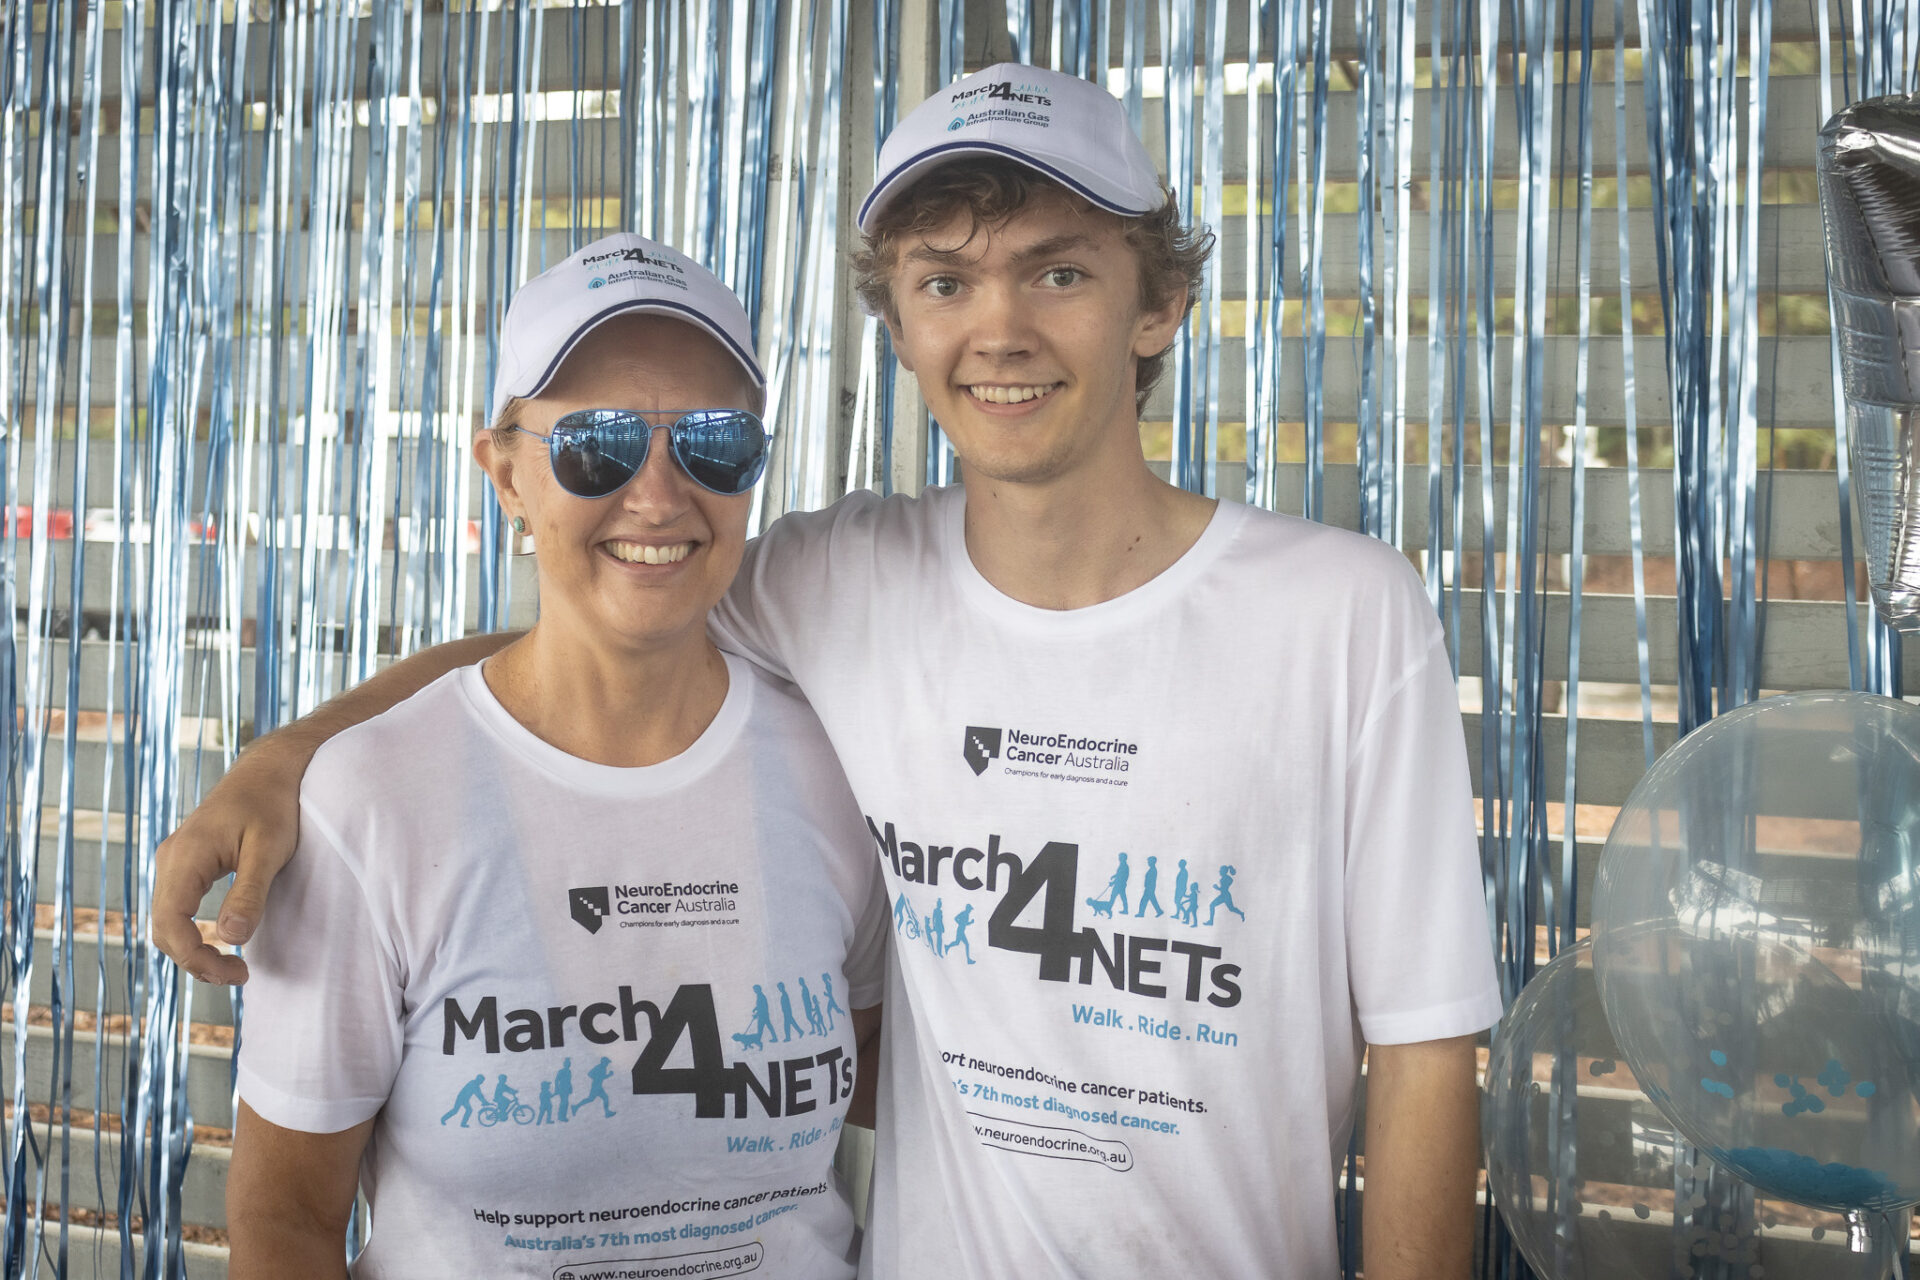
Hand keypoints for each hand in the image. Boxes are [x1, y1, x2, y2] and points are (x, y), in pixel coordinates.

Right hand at [150, 747, 303, 984]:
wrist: (270, 770)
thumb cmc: (275, 804)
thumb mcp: (270, 849)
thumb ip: (250, 892)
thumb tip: (232, 937)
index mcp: (186, 856)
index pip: (172, 923)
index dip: (196, 958)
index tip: (236, 972)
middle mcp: (171, 859)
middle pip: (164, 928)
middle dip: (196, 960)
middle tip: (240, 975)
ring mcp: (175, 860)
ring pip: (168, 920)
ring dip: (193, 949)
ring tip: (233, 967)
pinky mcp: (186, 863)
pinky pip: (177, 907)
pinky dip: (192, 932)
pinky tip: (222, 941)